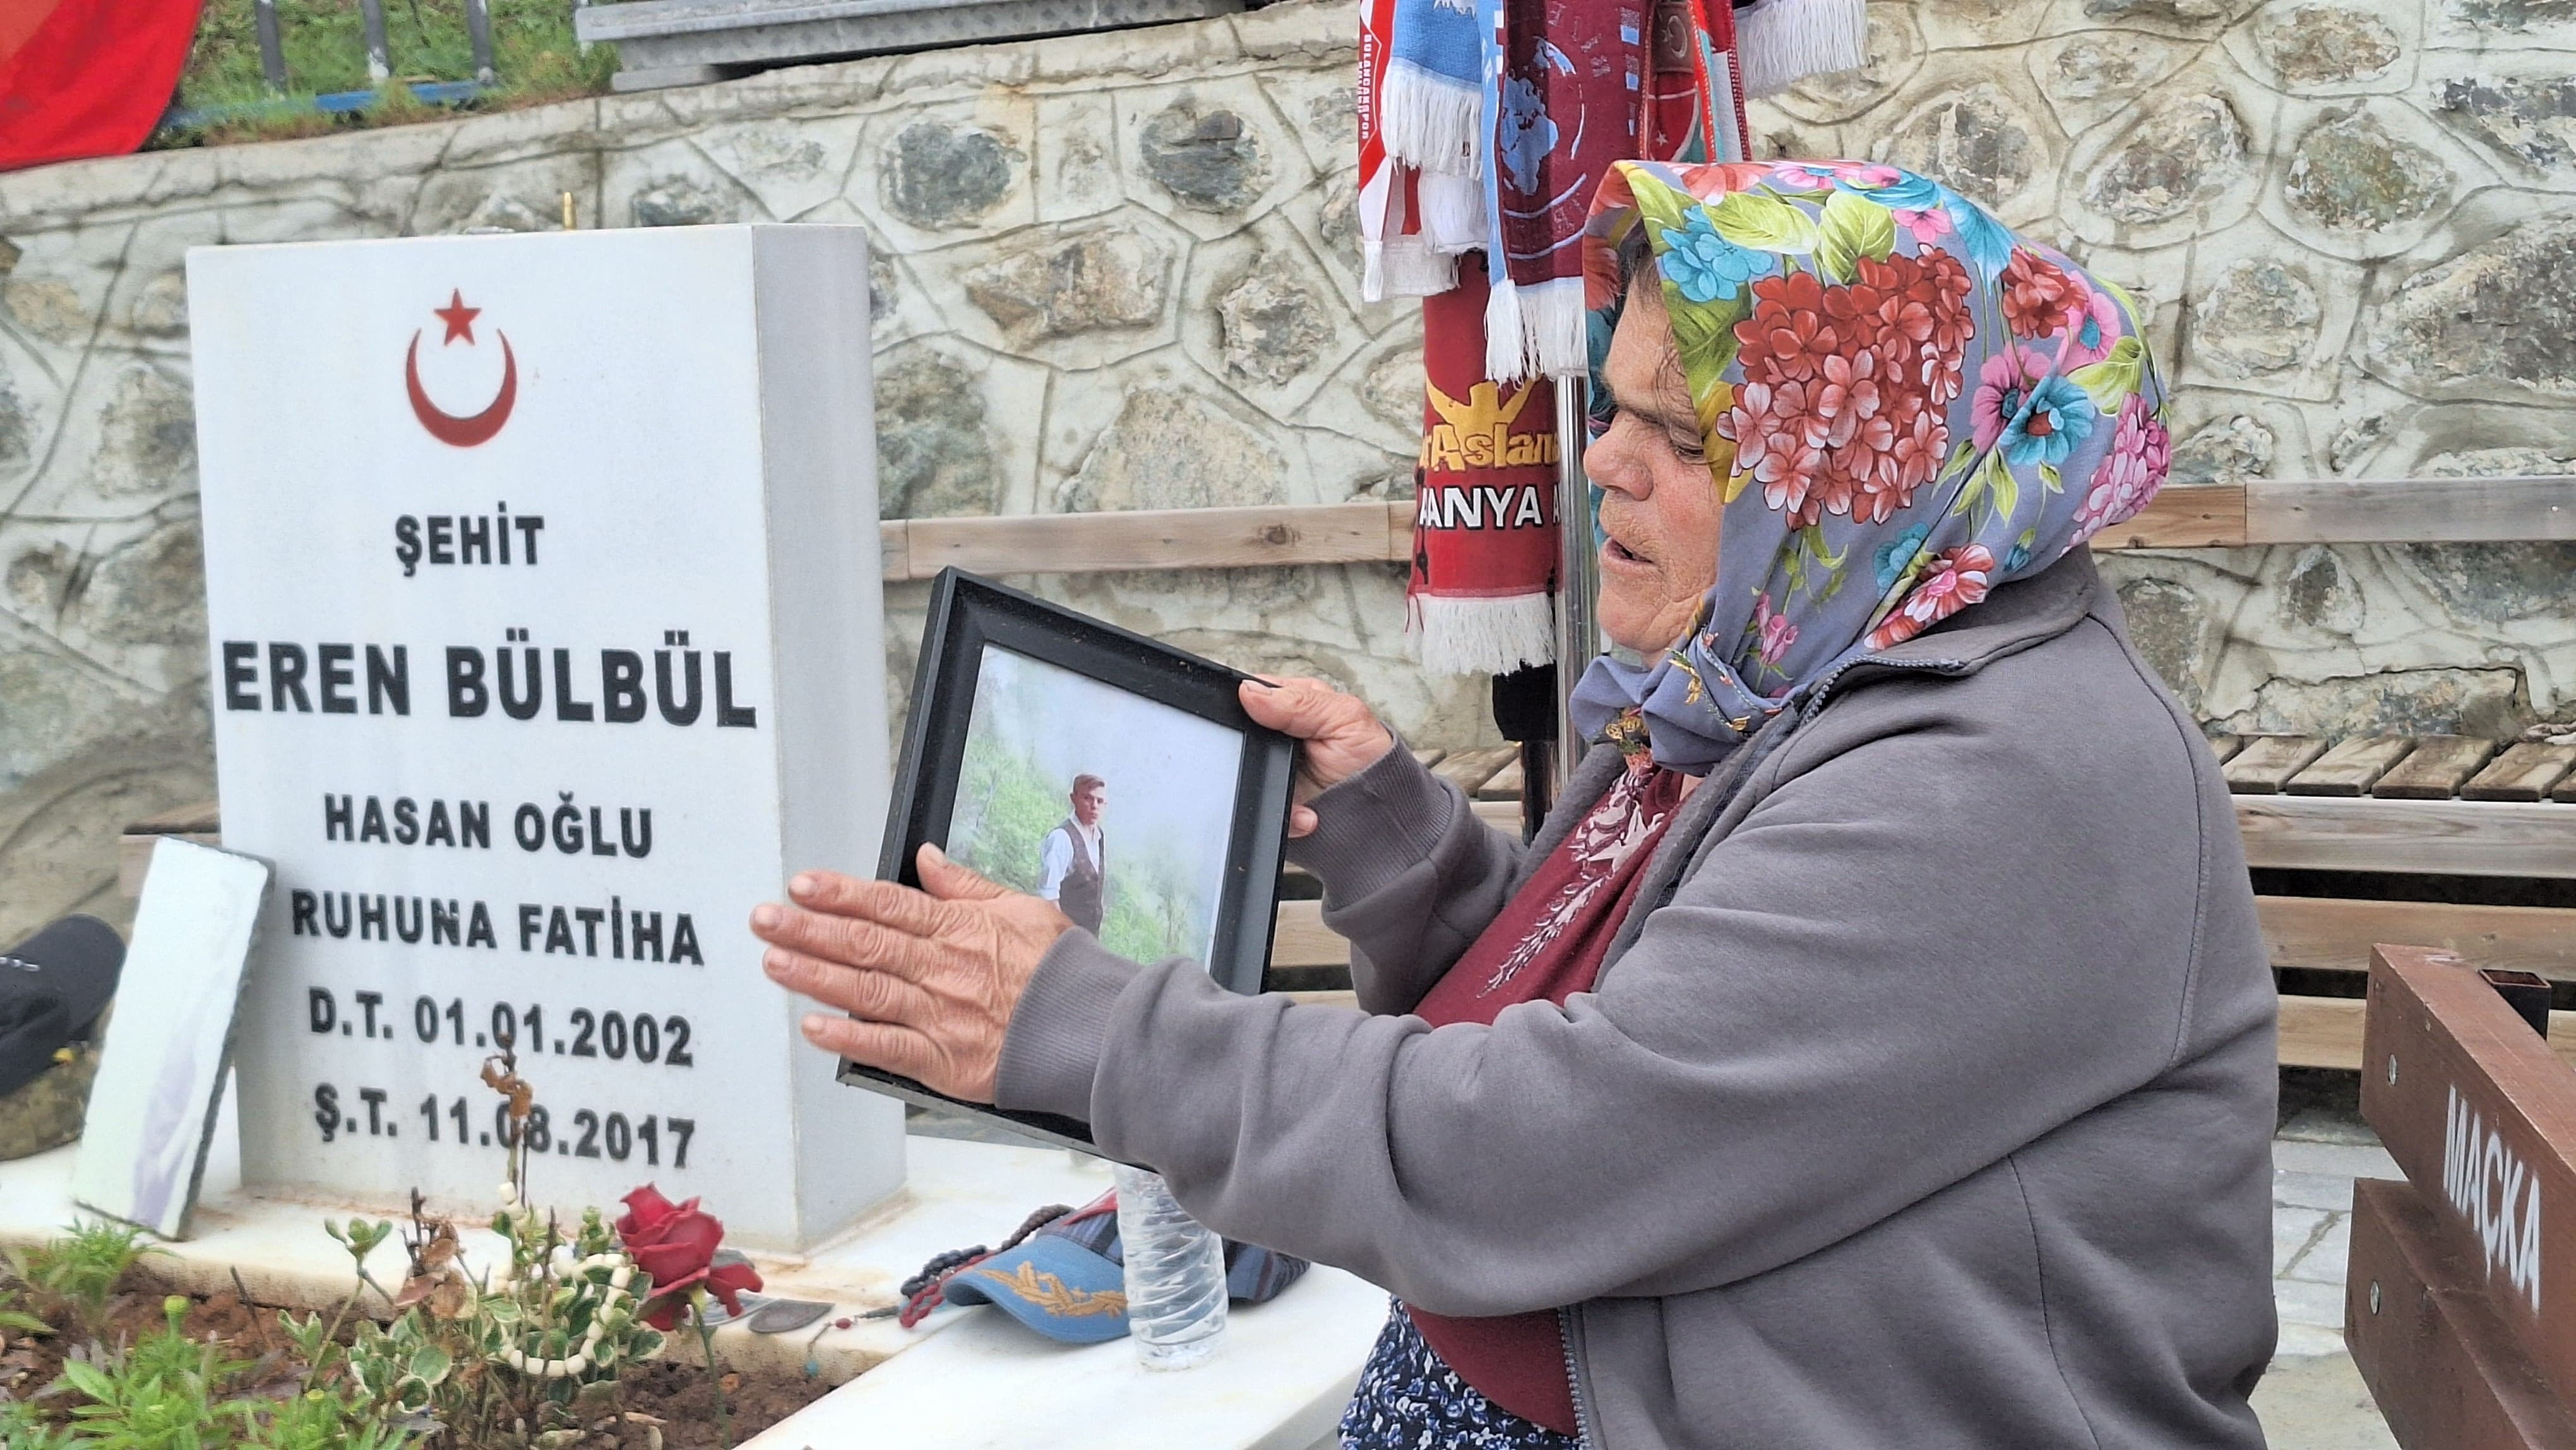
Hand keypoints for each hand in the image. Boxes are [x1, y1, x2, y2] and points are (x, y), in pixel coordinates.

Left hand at [751, 845, 1072, 1102]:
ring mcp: (940, 1015)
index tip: (802, 885)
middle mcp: (943, 968)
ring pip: (867, 989)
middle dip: (810, 929)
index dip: (842, 894)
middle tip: (766, 918)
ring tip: (774, 961)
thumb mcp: (1022, 909)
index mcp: (959, 929)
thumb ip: (967, 886)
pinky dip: (849, 1037)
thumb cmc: (1060, 970)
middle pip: (866, 943)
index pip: (889, 905)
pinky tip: (814, 1026)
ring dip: (816, 975)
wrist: (1091, 1029)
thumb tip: (926, 859)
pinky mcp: (943, 1060)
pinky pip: (888, 1046)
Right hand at [1239, 675, 1393, 836]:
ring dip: (1272, 790)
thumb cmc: (1374, 762)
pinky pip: (1262, 806)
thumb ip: (1299, 703)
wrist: (1384, 816)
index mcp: (1297, 702)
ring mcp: (1275, 768)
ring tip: (1303, 797)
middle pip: (1243, 735)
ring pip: (1247, 773)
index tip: (1262, 726)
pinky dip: (1285, 815)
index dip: (1249, 706)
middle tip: (1284, 766)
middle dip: (1256, 756)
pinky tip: (1306, 814)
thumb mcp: (1344, 719)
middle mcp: (1282, 733)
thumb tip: (1251, 692)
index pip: (1256, 692)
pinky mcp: (1275, 798)